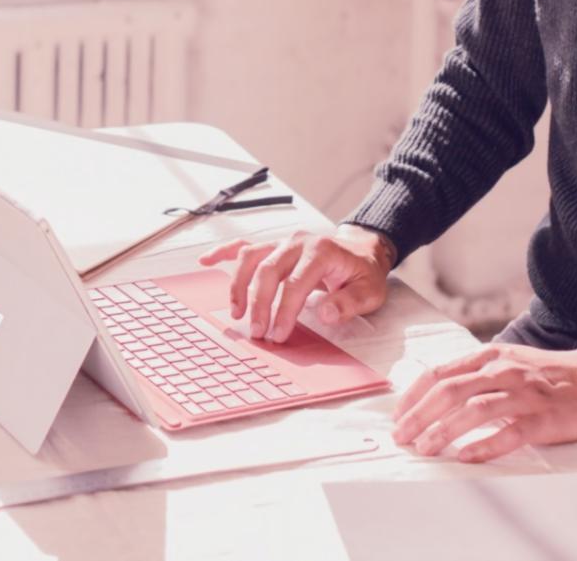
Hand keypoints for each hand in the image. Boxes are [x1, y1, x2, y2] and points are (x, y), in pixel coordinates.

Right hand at [197, 225, 393, 342]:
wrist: (361, 250)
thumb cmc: (363, 273)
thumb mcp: (370, 291)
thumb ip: (349, 302)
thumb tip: (326, 313)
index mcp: (322, 251)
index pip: (296, 283)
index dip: (285, 310)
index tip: (278, 334)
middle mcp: (298, 242)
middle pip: (268, 271)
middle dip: (259, 304)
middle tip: (257, 332)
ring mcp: (283, 242)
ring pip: (251, 258)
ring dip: (239, 285)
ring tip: (236, 313)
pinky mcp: (274, 245)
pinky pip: (245, 245)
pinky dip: (224, 252)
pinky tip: (206, 260)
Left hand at [392, 343, 576, 461]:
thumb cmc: (546, 374)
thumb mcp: (506, 361)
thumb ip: (475, 374)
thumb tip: (435, 393)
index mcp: (490, 357)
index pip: (441, 373)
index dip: (414, 395)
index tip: (397, 416)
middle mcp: (503, 371)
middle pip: (451, 390)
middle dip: (420, 415)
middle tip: (401, 436)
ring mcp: (524, 394)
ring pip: (476, 409)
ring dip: (445, 429)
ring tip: (425, 448)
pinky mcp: (544, 418)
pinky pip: (511, 432)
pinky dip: (486, 444)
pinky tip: (467, 456)